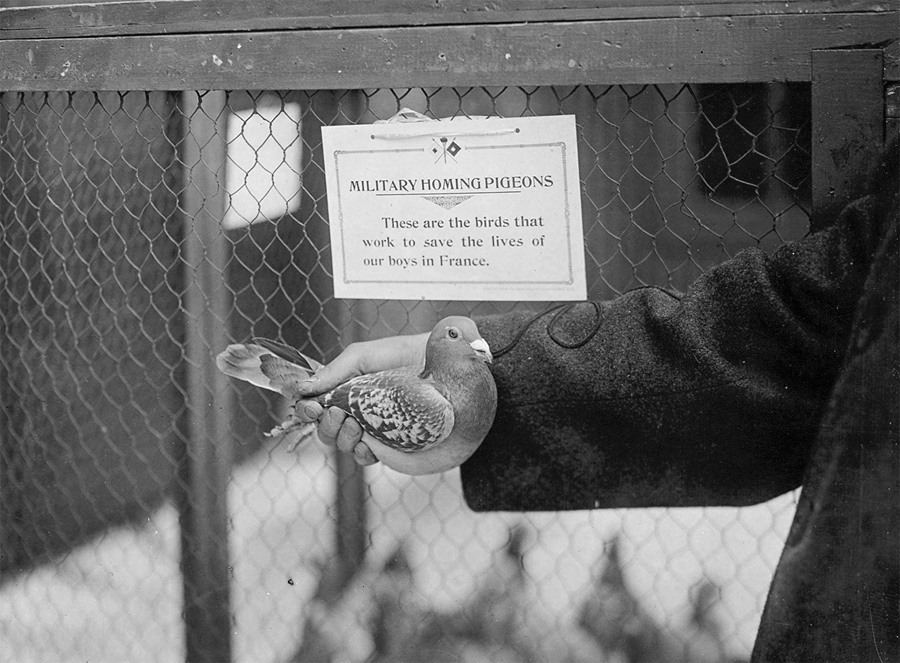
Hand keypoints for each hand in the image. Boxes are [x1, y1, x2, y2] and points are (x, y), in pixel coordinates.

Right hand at [295, 332, 428, 464]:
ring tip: (355, 424)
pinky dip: (360, 453)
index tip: (311, 406)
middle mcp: (357, 410)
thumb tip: (302, 389)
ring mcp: (374, 430)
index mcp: (346, 388)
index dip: (307, 409)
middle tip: (336, 414)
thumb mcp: (366, 355)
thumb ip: (335, 371)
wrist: (446, 368)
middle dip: (324, 426)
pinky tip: (368, 443)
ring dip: (340, 438)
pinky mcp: (392, 447)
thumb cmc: (406, 356)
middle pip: (325, 429)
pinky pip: (365, 457)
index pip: (316, 404)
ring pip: (342, 445)